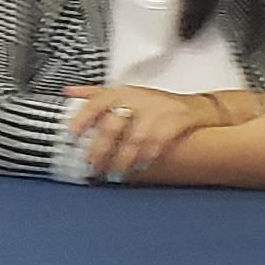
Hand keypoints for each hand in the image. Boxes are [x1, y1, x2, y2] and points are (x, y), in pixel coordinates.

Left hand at [60, 84, 225, 179]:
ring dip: (122, 158)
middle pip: (113, 124)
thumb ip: (95, 94)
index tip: (72, 135)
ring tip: (113, 173)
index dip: (83, 118)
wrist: (196, 108)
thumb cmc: (154, 103)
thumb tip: (68, 92)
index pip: (97, 101)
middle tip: (92, 165)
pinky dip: (148, 154)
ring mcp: (158, 110)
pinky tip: (140, 165)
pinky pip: (159, 140)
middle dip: (100, 148)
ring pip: (135, 137)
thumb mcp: (125, 93)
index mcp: (122, 92)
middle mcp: (138, 99)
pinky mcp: (177, 121)